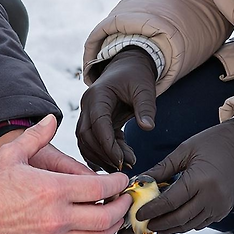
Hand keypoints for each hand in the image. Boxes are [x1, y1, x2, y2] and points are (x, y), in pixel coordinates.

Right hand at [0, 115, 131, 233]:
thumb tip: (51, 119)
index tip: (122, 180)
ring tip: (114, 217)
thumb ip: (36, 136)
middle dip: (121, 208)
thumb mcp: (13, 154)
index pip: (100, 189)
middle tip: (125, 200)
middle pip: (105, 217)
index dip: (117, 184)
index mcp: (54, 190)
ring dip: (111, 228)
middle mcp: (57, 217)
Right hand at [76, 48, 157, 171]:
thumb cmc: (137, 76)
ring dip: (101, 157)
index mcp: (97, 95)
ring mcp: (88, 114)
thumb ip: (146, 107)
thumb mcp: (145, 88)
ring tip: (123, 166)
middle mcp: (87, 105)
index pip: (98, 124)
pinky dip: (101, 154)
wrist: (129, 67)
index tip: (122, 161)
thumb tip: (148, 127)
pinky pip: (91, 142)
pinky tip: (116, 163)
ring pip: (85, 141)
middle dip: (103, 154)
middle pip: (86, 135)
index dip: (108, 145)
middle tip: (124, 167)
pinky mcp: (94, 122)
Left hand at [134, 119, 233, 233]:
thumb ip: (162, 169)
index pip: (170, 201)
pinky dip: (185, 224)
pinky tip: (174, 222)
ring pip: (190, 225)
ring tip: (155, 226)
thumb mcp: (185, 151)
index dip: (152, 210)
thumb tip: (141, 182)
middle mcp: (212, 197)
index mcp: (201, 180)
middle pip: (179, 218)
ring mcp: (220, 206)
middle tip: (143, 224)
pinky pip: (201, 223)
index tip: (137, 214)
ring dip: (171, 227)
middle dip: (159, 223)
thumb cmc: (213, 143)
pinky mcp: (223, 210)